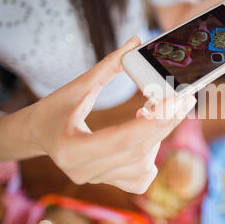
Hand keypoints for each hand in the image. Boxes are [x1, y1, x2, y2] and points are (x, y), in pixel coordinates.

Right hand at [26, 36, 195, 193]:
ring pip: (143, 164)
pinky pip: (141, 177)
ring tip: (157, 110)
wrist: (38, 135)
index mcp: (71, 150)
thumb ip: (109, 66)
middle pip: (139, 150)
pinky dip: (150, 154)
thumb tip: (136, 41)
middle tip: (186, 99)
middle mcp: (84, 172)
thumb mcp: (77, 86)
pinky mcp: (107, 182)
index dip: (154, 121)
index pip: (123, 139)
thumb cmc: (53, 109)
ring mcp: (97, 181)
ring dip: (157, 135)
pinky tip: (146, 135)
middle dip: (166, 123)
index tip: (176, 100)